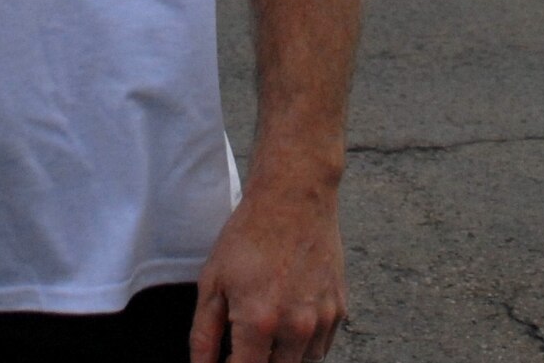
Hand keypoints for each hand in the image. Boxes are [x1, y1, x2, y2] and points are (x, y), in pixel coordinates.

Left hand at [189, 178, 346, 361]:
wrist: (293, 197)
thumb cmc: (247, 235)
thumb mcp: (212, 280)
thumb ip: (204, 334)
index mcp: (259, 322)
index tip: (226, 357)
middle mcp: (296, 329)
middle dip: (257, 361)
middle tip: (243, 338)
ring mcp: (321, 321)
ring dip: (281, 355)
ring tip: (266, 319)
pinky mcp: (339, 312)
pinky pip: (319, 347)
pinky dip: (303, 343)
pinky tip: (288, 314)